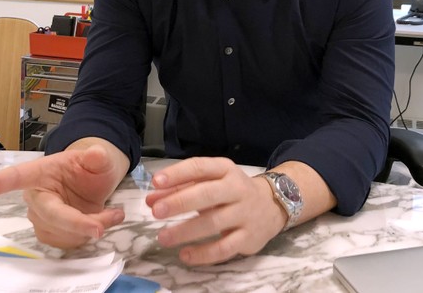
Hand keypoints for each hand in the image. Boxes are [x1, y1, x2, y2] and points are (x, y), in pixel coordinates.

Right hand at [0, 140, 128, 248]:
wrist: (94, 181)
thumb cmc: (88, 167)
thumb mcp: (98, 158)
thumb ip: (97, 157)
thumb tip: (96, 153)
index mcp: (39, 173)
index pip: (14, 177)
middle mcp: (36, 197)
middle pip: (50, 216)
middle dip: (77, 223)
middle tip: (102, 224)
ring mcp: (42, 217)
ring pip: (62, 232)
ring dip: (89, 228)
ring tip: (112, 213)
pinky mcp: (51, 233)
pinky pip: (68, 241)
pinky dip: (89, 234)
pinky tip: (103, 220)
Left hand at [145, 157, 285, 265]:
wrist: (271, 205)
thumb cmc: (231, 191)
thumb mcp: (210, 182)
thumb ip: (180, 188)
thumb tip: (151, 199)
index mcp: (225, 170)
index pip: (200, 167)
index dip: (178, 174)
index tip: (156, 182)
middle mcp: (237, 189)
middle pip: (207, 194)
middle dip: (180, 202)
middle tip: (156, 211)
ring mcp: (244, 214)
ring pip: (214, 223)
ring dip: (186, 231)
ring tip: (163, 237)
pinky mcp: (248, 238)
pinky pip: (224, 248)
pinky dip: (203, 254)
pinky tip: (185, 255)